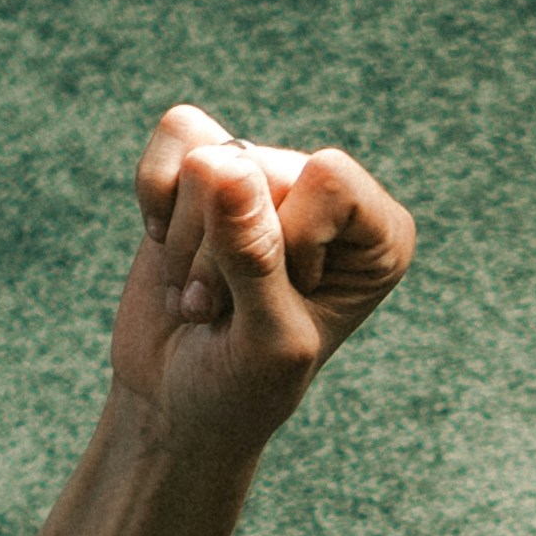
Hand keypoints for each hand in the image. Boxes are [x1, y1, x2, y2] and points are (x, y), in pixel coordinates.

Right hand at [109, 106, 412, 462]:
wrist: (176, 402)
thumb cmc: (242, 388)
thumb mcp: (265, 341)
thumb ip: (254, 258)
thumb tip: (225, 166)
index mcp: (380, 234)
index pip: (328, 182)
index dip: (287, 245)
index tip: (283, 301)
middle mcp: (330, 194)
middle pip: (260, 168)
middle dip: (221, 252)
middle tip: (220, 311)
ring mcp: (268, 175)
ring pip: (208, 156)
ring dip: (186, 242)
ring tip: (201, 294)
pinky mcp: (208, 168)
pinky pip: (177, 133)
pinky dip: (154, 195)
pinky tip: (168, 245)